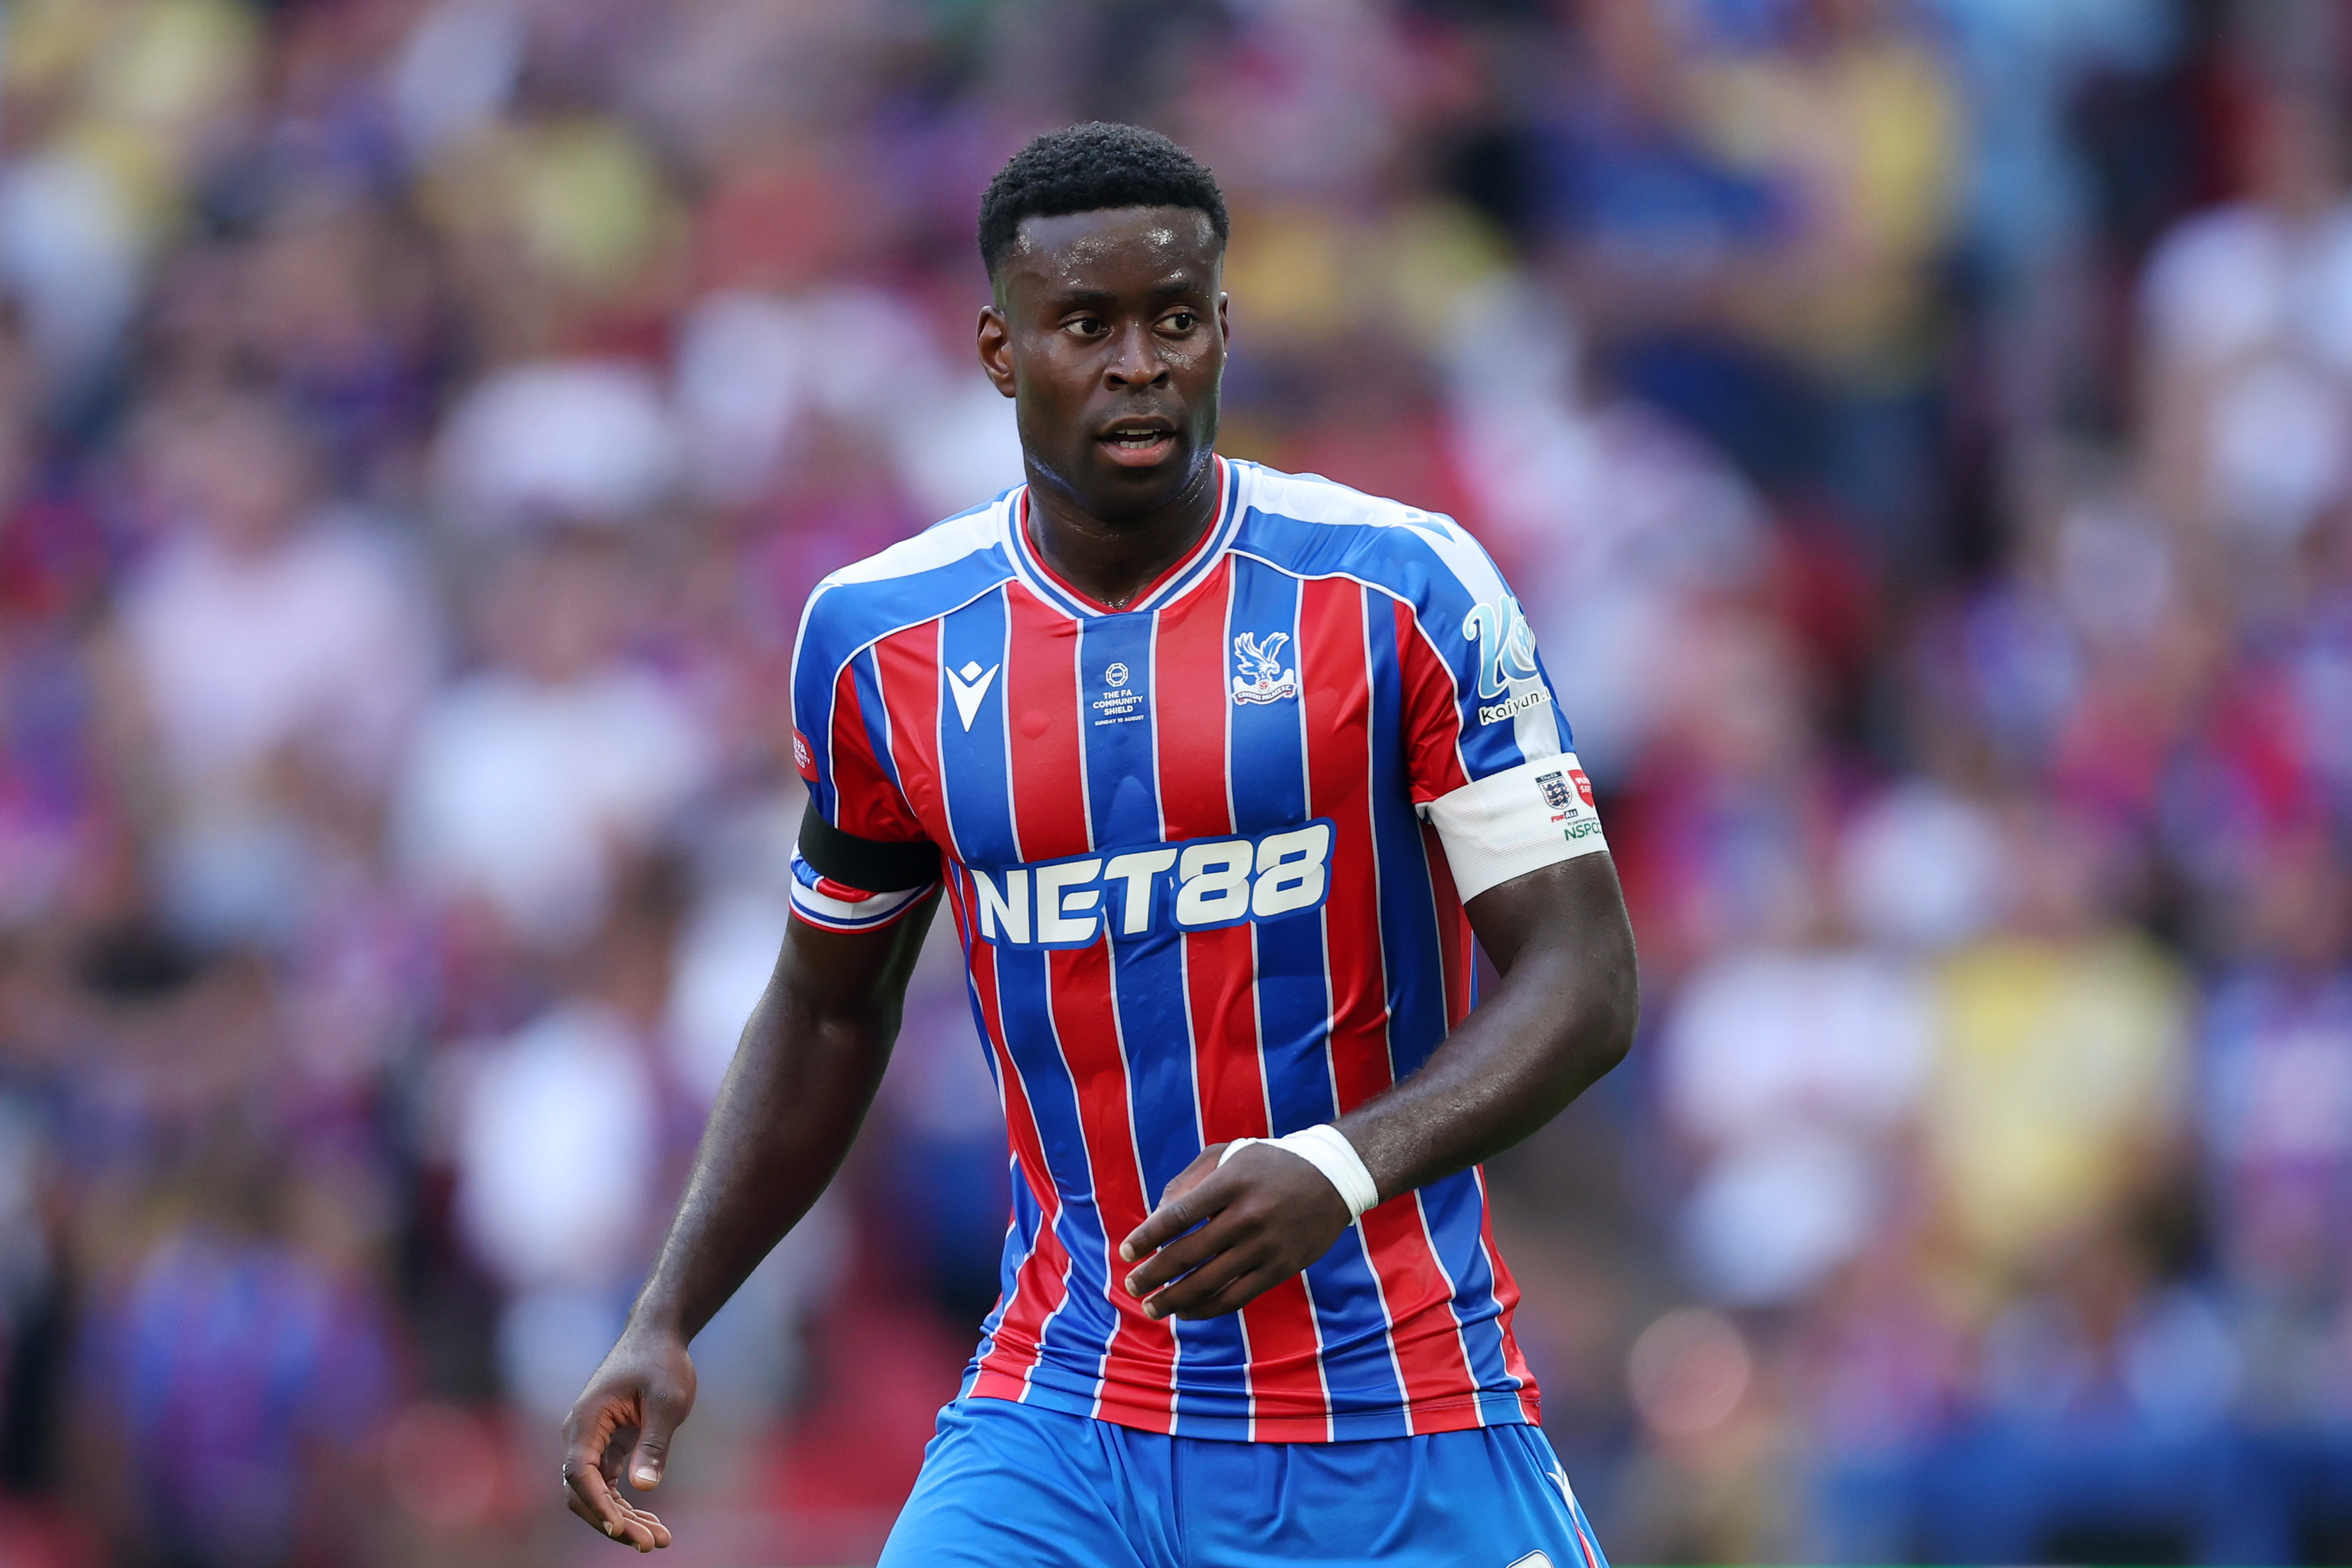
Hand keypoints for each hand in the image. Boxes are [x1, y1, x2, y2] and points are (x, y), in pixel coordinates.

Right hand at [561, 1325, 696, 1550]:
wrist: (658, 1336)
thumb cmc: (662, 1361)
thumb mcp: (667, 1399)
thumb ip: (654, 1442)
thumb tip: (643, 1487)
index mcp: (587, 1419)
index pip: (579, 1472)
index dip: (597, 1504)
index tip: (619, 1528)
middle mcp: (581, 1434)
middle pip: (582, 1492)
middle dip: (612, 1521)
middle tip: (650, 1543)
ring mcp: (592, 1443)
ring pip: (596, 1494)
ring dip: (622, 1519)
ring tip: (660, 1540)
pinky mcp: (607, 1448)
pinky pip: (609, 1486)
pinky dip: (628, 1506)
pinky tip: (654, 1523)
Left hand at [1117, 1141, 1354, 1319]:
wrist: (1332, 1177)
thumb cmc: (1268, 1164)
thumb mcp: (1228, 1155)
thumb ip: (1189, 1182)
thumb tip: (1156, 1219)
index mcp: (1230, 1183)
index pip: (1177, 1215)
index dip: (1147, 1237)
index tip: (1126, 1251)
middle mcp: (1247, 1215)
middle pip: (1188, 1254)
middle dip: (1153, 1274)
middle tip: (1131, 1285)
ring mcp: (1265, 1245)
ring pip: (1209, 1282)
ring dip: (1174, 1299)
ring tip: (1151, 1306)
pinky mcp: (1280, 1268)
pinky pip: (1236, 1296)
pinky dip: (1206, 1308)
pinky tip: (1186, 1312)